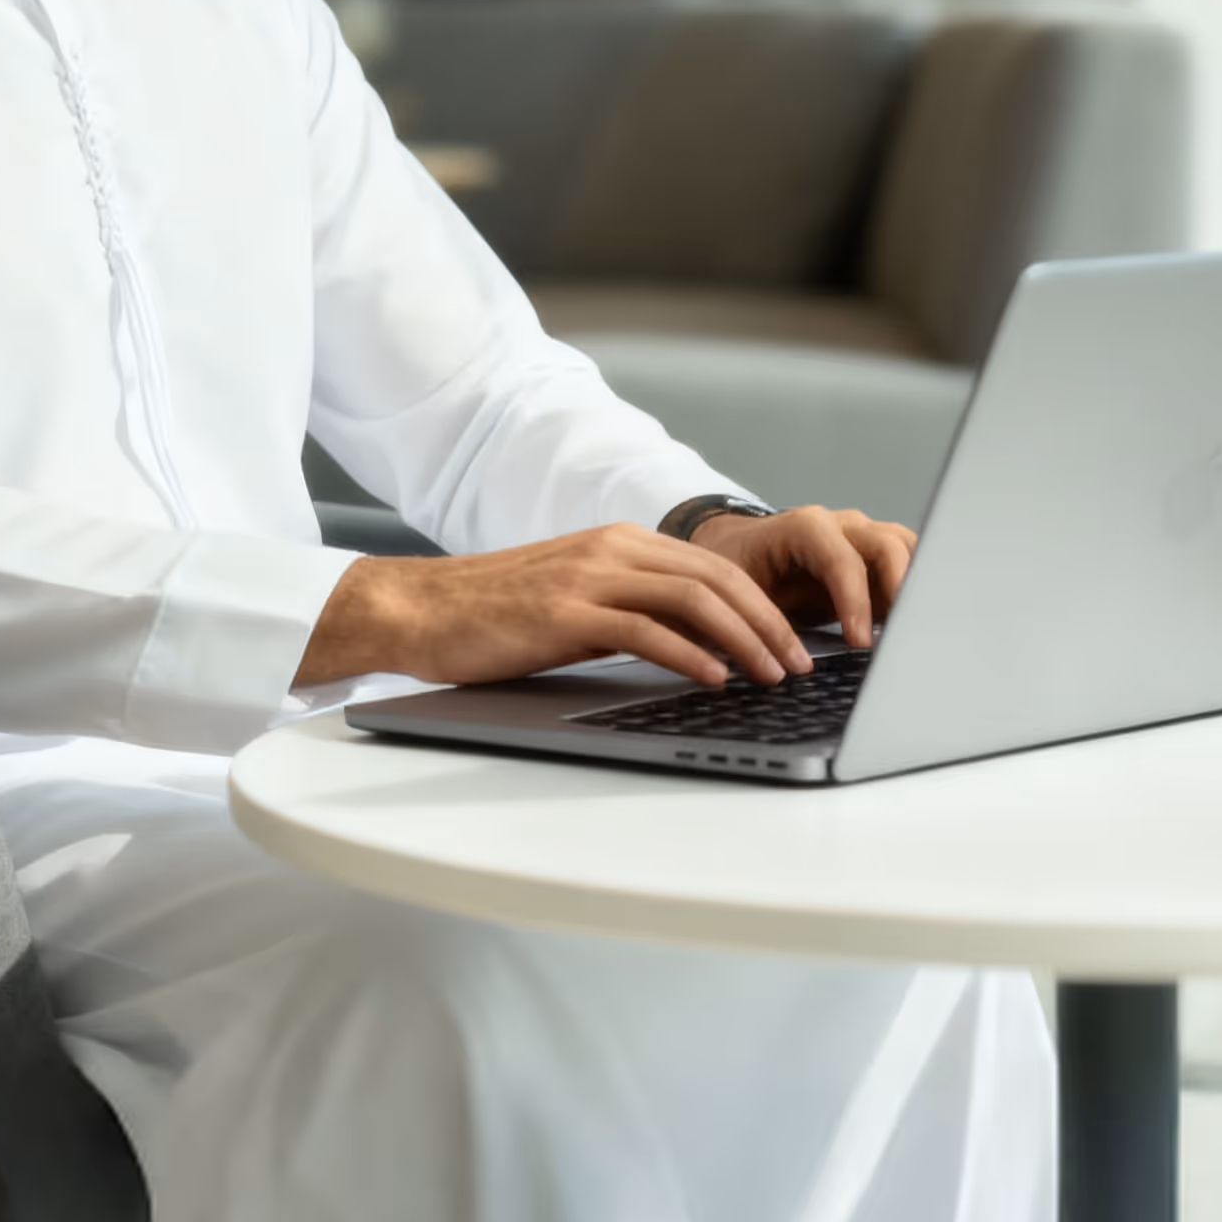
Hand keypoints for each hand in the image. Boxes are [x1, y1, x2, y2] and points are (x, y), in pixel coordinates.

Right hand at [298, 525, 814, 690]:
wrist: (420, 610)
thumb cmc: (495, 616)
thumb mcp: (576, 604)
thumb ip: (631, 612)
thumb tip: (694, 650)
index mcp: (619, 542)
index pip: (714, 569)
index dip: (763, 606)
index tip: (793, 644)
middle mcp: (611, 549)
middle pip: (717, 579)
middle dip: (769, 625)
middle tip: (801, 666)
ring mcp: (588, 577)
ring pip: (692, 600)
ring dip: (744, 641)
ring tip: (773, 677)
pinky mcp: (565, 612)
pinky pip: (645, 630)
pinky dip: (689, 655)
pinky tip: (714, 679)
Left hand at [684, 504, 914, 649]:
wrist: (739, 551)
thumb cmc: (740, 570)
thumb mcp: (745, 596)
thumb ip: (769, 622)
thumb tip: (792, 662)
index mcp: (805, 528)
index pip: (843, 560)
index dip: (856, 602)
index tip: (861, 642)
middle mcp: (841, 526)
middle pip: (888, 545)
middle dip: (900, 589)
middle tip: (902, 634)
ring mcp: (862, 537)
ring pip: (906, 549)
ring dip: (914, 587)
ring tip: (913, 629)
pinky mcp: (874, 558)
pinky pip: (906, 565)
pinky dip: (912, 592)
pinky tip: (910, 624)